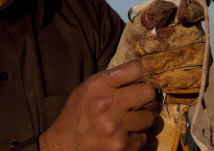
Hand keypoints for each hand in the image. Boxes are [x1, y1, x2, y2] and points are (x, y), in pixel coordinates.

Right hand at [38, 60, 157, 150]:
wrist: (64, 145)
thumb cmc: (78, 113)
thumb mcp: (88, 88)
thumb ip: (112, 79)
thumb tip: (143, 74)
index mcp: (98, 84)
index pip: (136, 69)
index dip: (143, 75)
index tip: (141, 81)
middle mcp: (107, 103)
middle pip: (148, 92)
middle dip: (147, 98)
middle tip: (139, 103)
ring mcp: (115, 125)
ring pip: (149, 117)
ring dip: (142, 120)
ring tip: (128, 121)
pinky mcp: (120, 145)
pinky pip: (143, 137)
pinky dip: (136, 137)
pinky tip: (122, 135)